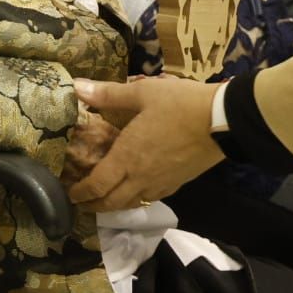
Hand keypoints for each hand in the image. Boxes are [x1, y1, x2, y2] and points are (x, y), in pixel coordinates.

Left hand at [67, 76, 223, 211]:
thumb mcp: (142, 93)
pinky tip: (135, 190)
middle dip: (93, 205)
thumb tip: (77, 88)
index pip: (97, 185)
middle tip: (82, 202)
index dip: (81, 193)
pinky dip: (135, 199)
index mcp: (127, 157)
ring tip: (105, 199)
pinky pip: (150, 197)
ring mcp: (161, 183)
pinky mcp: (178, 183)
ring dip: (113, 205)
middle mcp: (141, 177)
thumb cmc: (180, 105)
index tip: (70, 194)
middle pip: (112, 202)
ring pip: (131, 204)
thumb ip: (108, 94)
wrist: (221, 121)